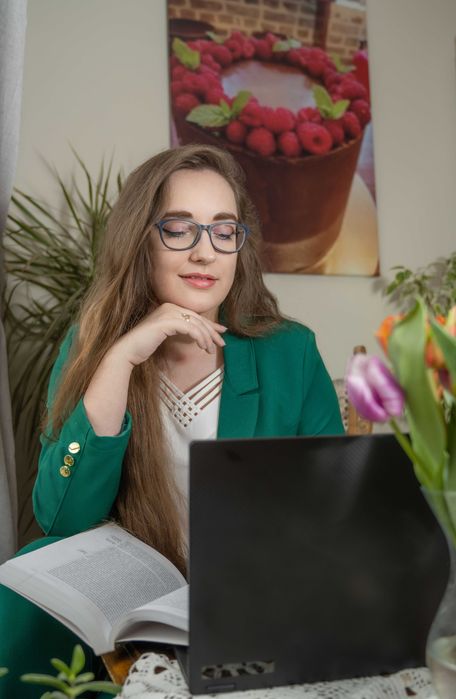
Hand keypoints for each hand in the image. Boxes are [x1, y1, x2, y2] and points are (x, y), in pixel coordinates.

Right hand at [110, 303, 227, 366]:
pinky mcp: (167, 321)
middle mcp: (169, 306)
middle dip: (212, 331)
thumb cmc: (144, 346)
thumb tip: (196, 334)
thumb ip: (178, 330)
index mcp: (168, 307)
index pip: (194, 316)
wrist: (128, 351)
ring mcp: (168, 313)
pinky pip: (191, 329)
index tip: (220, 333)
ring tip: (211, 350)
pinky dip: (200, 338)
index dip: (209, 325)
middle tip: (222, 342)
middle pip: (198, 319)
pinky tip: (203, 347)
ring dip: (207, 338)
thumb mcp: (165, 335)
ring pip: (196, 324)